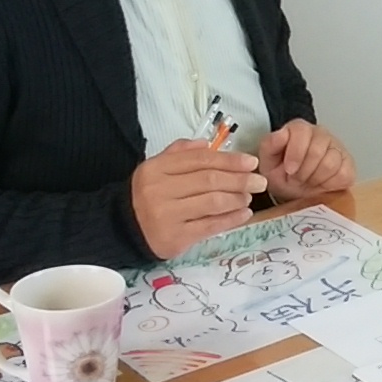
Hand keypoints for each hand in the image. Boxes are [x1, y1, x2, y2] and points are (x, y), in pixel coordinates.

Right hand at [131, 140, 266, 257]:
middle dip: (239, 179)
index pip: (199, 160)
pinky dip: (231, 219)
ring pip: (212, 202)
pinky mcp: (175, 237)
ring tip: (249, 197)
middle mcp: (159, 190)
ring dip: (237, 198)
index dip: (229, 160)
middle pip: (209, 180)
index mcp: (156, 168)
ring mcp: (167, 215)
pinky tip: (244, 214)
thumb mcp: (156, 168)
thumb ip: (180, 153)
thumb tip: (208, 144)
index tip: (251, 162)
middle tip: (259, 181)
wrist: (122, 229)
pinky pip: (210, 225)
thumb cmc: (147, 196)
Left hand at [256, 119, 354, 202]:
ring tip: (307, 181)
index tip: (289, 170)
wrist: (297, 189)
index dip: (295, 153)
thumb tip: (280, 134)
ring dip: (315, 179)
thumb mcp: (268, 162)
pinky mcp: (348, 165)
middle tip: (296, 179)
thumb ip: (270, 145)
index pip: (302, 132)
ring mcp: (337, 148)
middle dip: (303, 171)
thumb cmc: (283, 174)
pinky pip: (342, 174)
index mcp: (300, 129)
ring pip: (330, 164)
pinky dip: (329, 184)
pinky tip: (321, 184)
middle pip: (317, 150)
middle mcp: (321, 134)